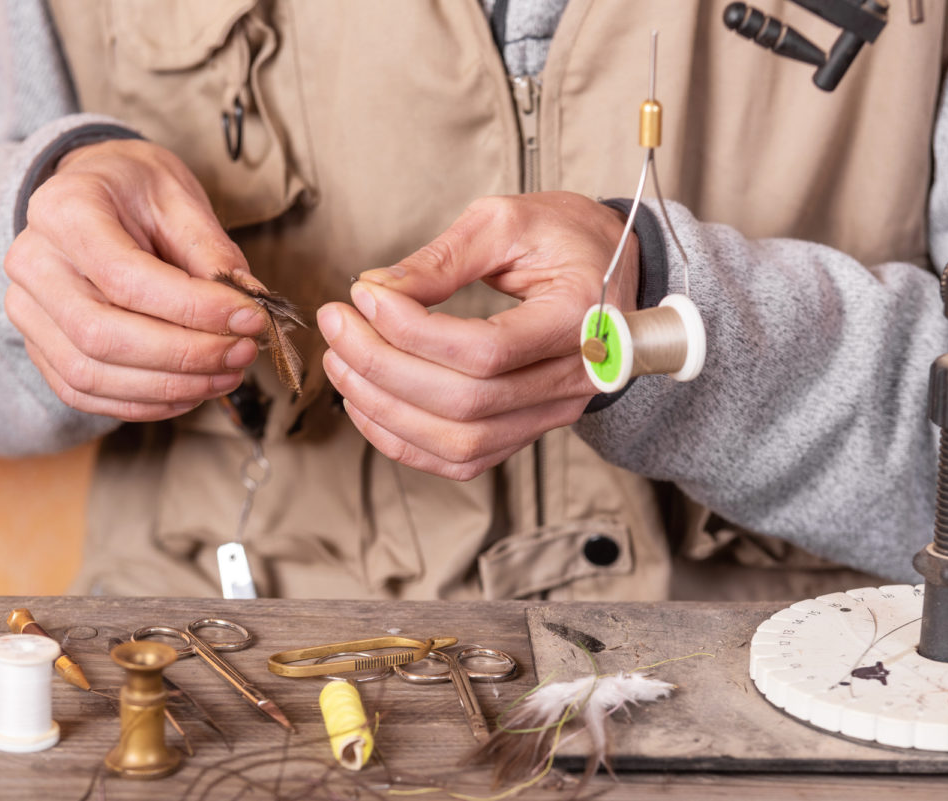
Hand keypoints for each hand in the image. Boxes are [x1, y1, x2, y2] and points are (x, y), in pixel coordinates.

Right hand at [4, 138, 267, 420]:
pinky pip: (85, 394)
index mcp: (63, 211)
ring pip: (92, 375)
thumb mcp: (178, 196)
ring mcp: (28, 311)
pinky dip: (146, 403)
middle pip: (103, 336)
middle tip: (244, 352)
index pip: (126, 278)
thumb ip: (212, 250)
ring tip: (228, 374)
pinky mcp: (40, 348)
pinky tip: (193, 390)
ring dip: (171, 387)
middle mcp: (32, 264)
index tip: (251, 318)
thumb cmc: (135, 190)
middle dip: (186, 356)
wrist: (91, 193)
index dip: (195, 309)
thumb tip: (250, 304)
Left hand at [317, 191, 638, 480]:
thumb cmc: (566, 236)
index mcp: (582, 318)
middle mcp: (575, 379)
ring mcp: (553, 412)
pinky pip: (465, 459)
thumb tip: (376, 290)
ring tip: (342, 361)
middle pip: (467, 403)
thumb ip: (442, 259)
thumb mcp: (506, 221)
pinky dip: (406, 441)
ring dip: (386, 410)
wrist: (610, 266)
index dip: (412, 330)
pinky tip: (367, 402)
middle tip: (337, 325)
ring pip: (462, 442)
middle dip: (383, 366)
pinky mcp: (529, 428)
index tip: (365, 294)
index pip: (487, 351)